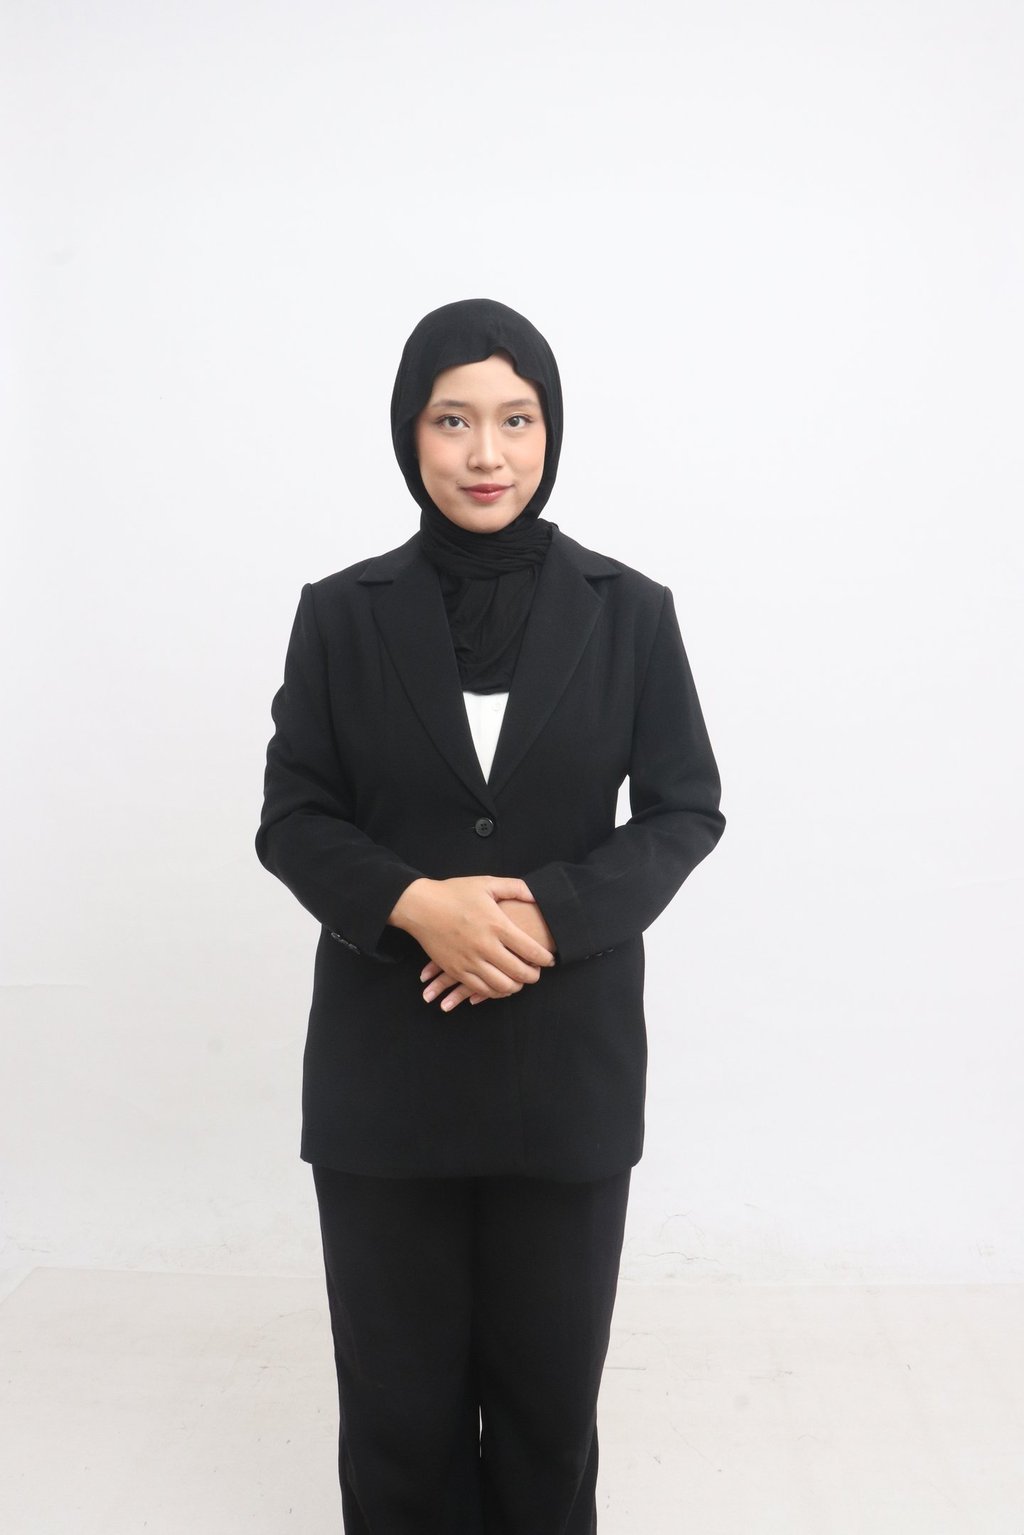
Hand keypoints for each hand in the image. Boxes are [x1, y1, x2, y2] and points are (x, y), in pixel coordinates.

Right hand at [418, 895, 556, 1011]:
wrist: (420, 906)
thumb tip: (537, 895)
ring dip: (516, 986)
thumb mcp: (486, 883)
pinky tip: (500, 985)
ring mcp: (469, 961)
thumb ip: (515, 887)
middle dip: (534, 976)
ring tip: (519, 980)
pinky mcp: (456, 970)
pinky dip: (495, 992)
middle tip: (537, 972)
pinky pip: (480, 990)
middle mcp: (485, 946)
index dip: (545, 958)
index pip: (530, 949)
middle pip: (519, 972)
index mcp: (496, 924)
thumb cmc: (455, 893)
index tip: (550, 959)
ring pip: (502, 986)